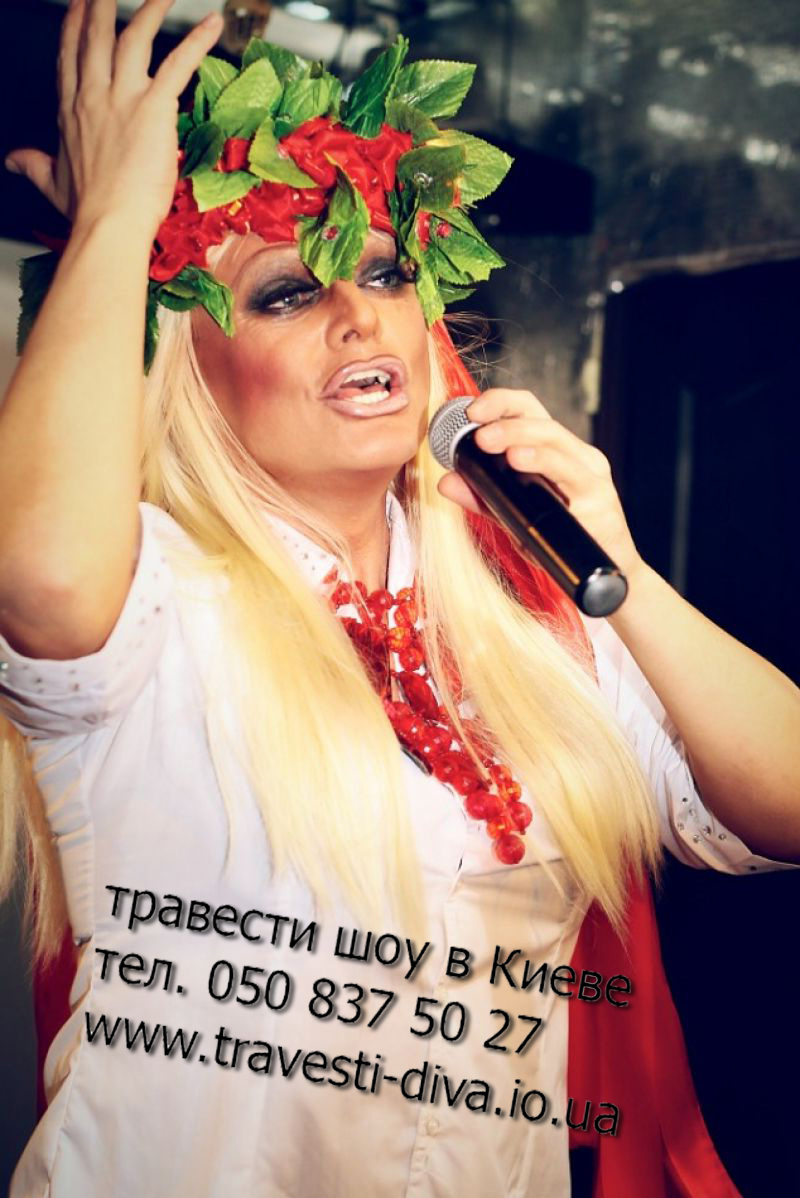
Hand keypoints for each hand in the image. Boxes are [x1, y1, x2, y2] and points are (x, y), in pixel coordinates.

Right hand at [4, 0, 222, 239]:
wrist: (109, 222)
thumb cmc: (87, 210)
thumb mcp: (52, 182)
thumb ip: (33, 164)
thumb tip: (13, 161)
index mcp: (72, 111)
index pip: (71, 57)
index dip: (75, 27)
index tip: (79, 6)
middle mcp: (93, 96)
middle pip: (96, 36)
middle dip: (101, 5)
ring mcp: (123, 98)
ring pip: (134, 37)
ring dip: (151, 9)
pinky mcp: (154, 107)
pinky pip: (178, 64)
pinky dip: (197, 42)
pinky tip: (212, 23)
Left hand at [436, 388, 646, 582]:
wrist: (605, 578)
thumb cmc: (562, 543)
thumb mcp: (517, 517)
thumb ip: (484, 498)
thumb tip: (445, 482)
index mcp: (557, 453)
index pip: (529, 412)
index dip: (500, 403)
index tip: (469, 411)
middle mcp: (577, 457)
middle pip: (541, 421)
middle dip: (504, 419)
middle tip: (474, 430)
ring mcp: (590, 476)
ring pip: (555, 441)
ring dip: (518, 436)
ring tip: (488, 440)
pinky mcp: (599, 499)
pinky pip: (570, 474)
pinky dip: (542, 462)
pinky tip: (520, 459)